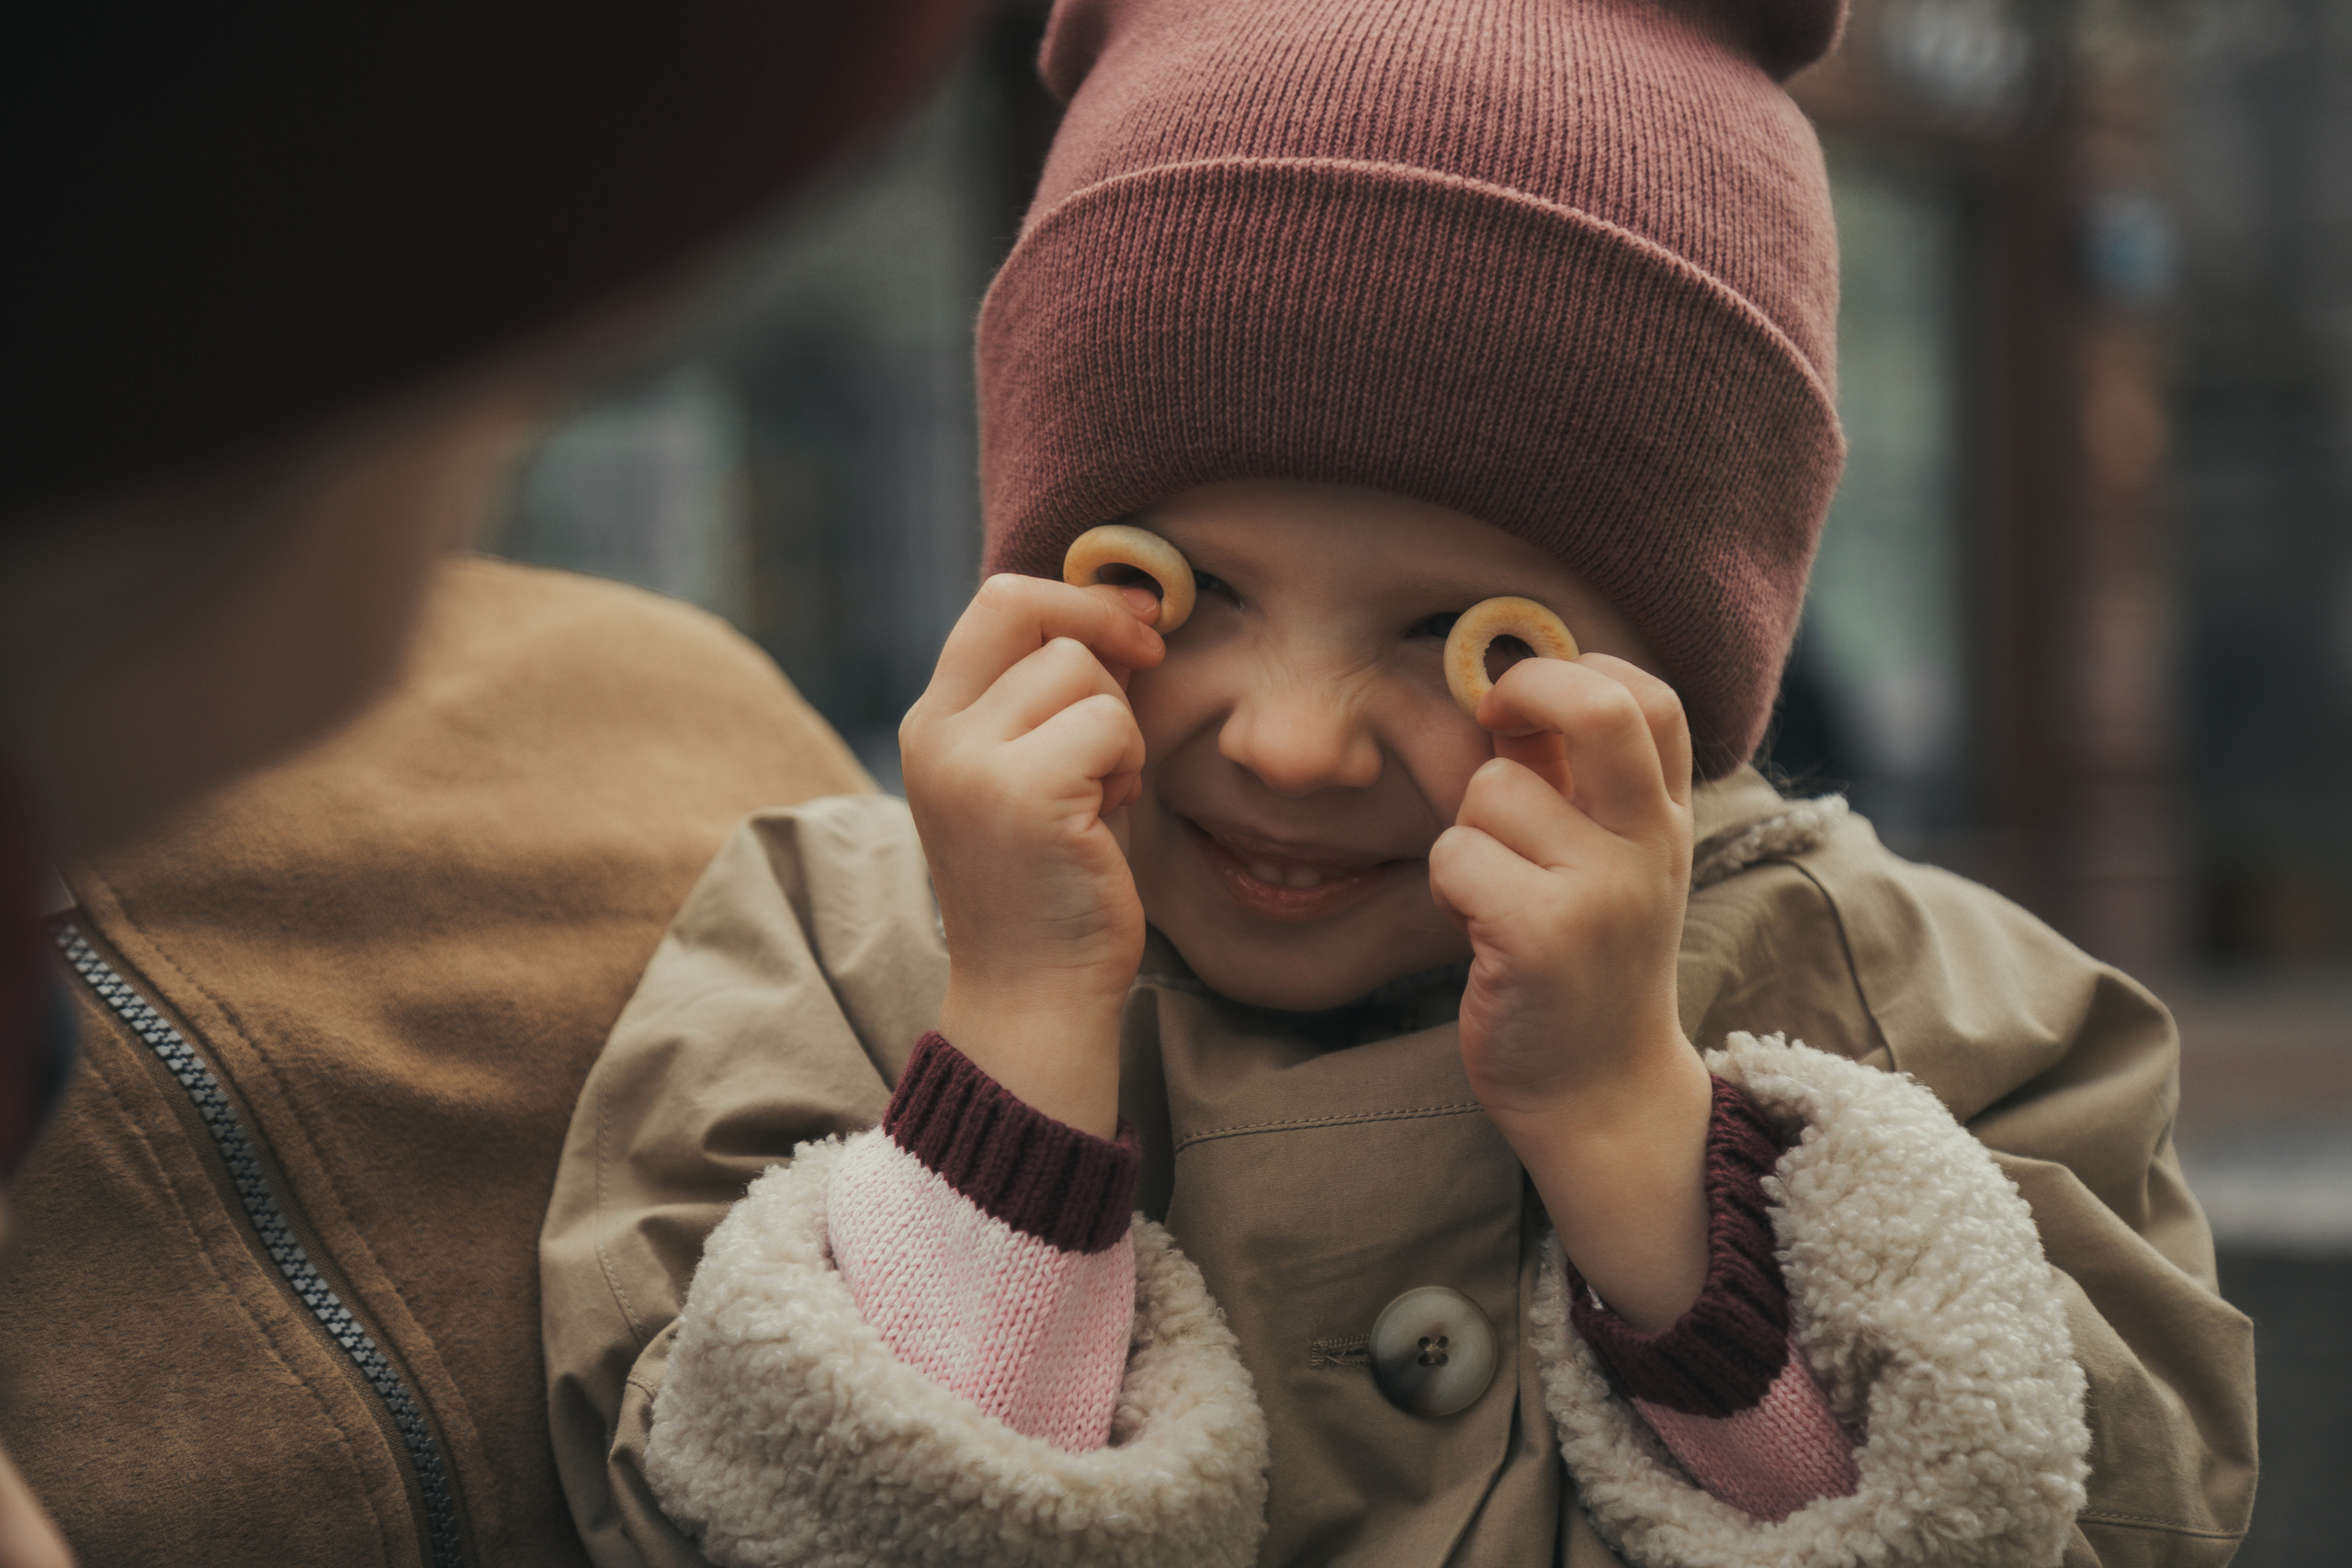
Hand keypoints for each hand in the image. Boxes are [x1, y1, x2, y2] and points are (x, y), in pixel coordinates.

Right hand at [900, 573, 1164, 1136]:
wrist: (1035, 995)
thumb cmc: (1057, 883)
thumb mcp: (1044, 769)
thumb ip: (1060, 694)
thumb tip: (1117, 609)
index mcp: (934, 723)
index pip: (998, 602)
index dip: (1076, 595)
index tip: (1137, 620)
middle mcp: (936, 733)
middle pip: (1025, 607)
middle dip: (1103, 627)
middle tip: (1150, 663)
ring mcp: (970, 762)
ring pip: (1079, 669)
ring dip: (1119, 724)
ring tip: (1105, 790)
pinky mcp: (1021, 792)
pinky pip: (1109, 723)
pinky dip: (1129, 764)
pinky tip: (1109, 816)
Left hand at [1427, 653, 1712, 1328]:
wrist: (1603, 1099)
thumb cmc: (1583, 969)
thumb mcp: (1602, 865)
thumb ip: (1571, 784)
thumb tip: (1510, 693)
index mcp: (1667, 818)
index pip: (1649, 696)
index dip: (1575, 670)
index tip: (1523, 705)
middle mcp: (1650, 844)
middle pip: (1596, 705)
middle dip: (1525, 688)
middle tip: (1493, 721)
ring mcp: (1602, 889)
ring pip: (1490, 790)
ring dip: (1468, 837)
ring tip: (1495, 898)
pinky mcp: (1542, 935)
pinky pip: (1455, 855)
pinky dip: (1449, 892)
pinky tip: (1480, 936)